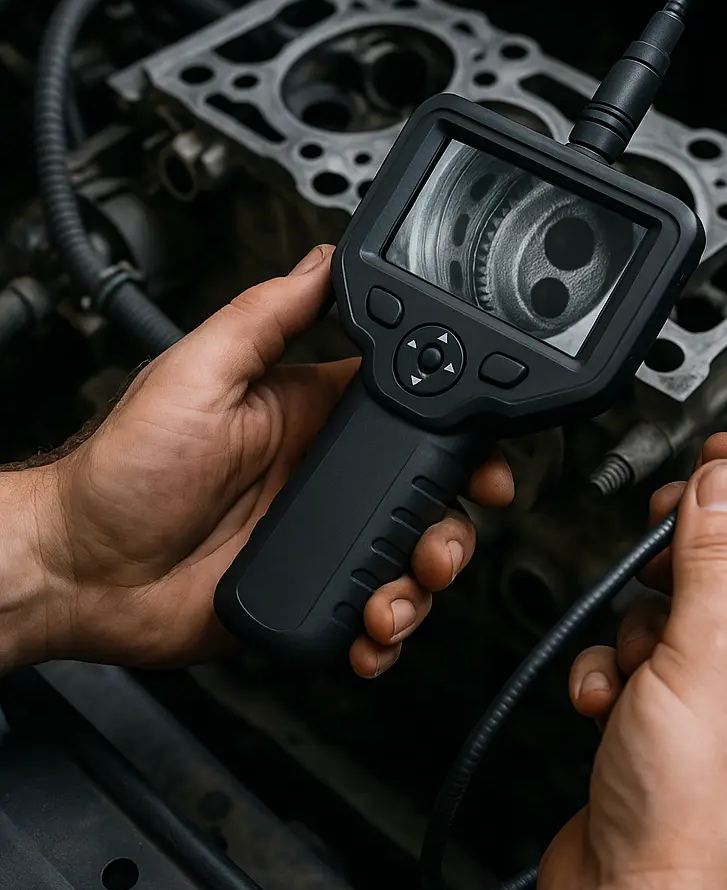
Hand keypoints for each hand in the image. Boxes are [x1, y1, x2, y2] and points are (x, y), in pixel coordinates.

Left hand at [2, 245, 512, 673]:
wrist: (81, 569)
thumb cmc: (125, 468)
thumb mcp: (199, 373)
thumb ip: (267, 315)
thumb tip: (324, 256)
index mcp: (315, 418)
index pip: (412, 417)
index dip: (459, 440)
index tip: (482, 462)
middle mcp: (327, 477)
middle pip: (426, 498)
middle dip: (449, 527)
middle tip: (435, 547)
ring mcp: (320, 538)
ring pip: (406, 560)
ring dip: (419, 585)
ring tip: (392, 598)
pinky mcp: (307, 593)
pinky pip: (368, 612)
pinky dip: (384, 632)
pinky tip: (369, 633)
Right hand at [539, 433, 726, 889]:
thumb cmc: (693, 821)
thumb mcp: (706, 657)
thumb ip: (716, 560)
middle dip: (690, 558)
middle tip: (663, 526)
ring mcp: (721, 710)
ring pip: (680, 616)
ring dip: (639, 626)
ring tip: (632, 659)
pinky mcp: (667, 728)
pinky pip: (642, 663)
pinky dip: (615, 670)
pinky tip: (604, 700)